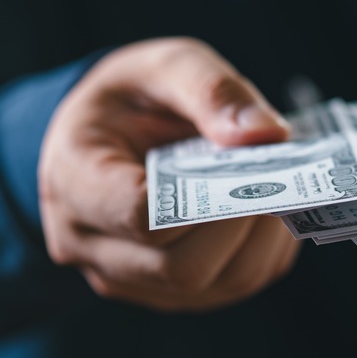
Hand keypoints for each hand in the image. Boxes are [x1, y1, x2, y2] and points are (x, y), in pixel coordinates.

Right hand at [38, 37, 300, 311]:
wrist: (105, 134)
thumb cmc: (131, 98)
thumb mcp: (163, 66)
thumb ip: (211, 89)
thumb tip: (269, 134)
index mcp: (74, 179)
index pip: (142, 214)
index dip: (208, 197)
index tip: (249, 161)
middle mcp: (87, 243)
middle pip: (183, 267)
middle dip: (245, 222)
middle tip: (282, 177)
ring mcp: (124, 277)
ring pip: (213, 286)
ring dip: (263, 242)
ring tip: (282, 191)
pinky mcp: (160, 291)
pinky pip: (226, 289)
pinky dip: (262, 254)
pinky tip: (269, 214)